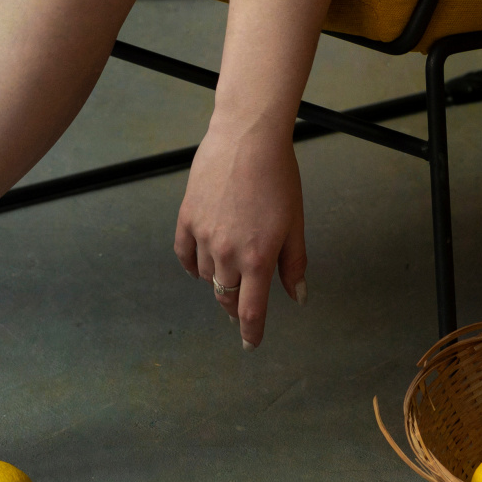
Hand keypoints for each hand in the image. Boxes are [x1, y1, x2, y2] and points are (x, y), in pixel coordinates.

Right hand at [172, 120, 306, 347]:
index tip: (252, 344)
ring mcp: (203, 236)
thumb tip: (298, 297)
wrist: (247, 137)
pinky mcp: (187, 217)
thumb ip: (294, 264)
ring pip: (206, 276)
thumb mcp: (295, 223)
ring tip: (227, 278)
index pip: (251, 310)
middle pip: (226, 296)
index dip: (252, 332)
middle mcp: (227, 252)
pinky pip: (184, 253)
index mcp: (258, 258)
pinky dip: (192, 265)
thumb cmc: (279, 176)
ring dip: (218, 282)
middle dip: (235, 308)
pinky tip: (200, 265)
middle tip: (241, 312)